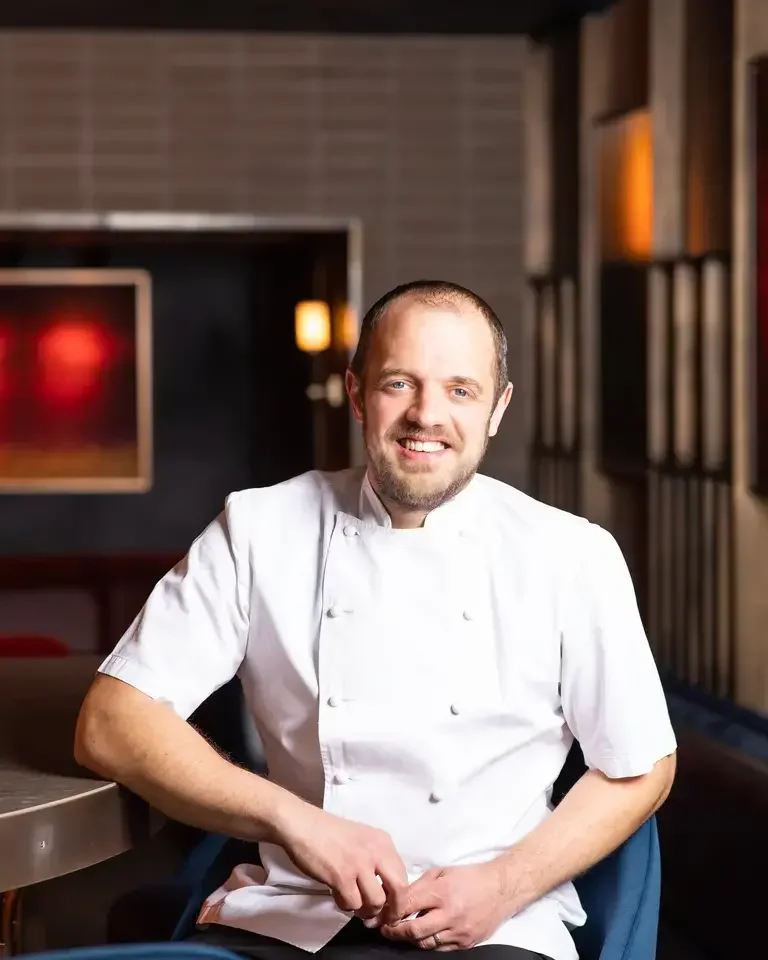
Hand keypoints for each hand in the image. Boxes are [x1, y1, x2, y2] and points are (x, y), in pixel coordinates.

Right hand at [275, 801, 409, 919]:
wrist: (302, 824)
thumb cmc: (329, 833)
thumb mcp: (362, 840)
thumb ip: (376, 862)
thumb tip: (386, 895)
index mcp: (383, 842)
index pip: (404, 877)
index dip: (399, 899)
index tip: (390, 910)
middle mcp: (376, 851)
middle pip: (399, 891)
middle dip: (392, 911)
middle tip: (380, 920)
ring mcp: (359, 864)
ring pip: (375, 902)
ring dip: (364, 910)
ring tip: (353, 903)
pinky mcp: (341, 876)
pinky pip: (352, 904)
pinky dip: (345, 905)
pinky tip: (337, 895)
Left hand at [379, 863, 508, 950]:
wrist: (501, 889)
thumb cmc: (470, 877)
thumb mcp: (442, 872)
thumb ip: (420, 885)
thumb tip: (399, 897)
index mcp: (442, 892)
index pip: (407, 906)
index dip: (390, 912)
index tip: (382, 914)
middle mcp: (450, 915)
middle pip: (413, 931)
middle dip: (395, 932)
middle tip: (386, 929)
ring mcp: (458, 932)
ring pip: (425, 943)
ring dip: (410, 939)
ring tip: (402, 932)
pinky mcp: (465, 943)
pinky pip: (440, 949)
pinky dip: (428, 943)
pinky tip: (424, 935)